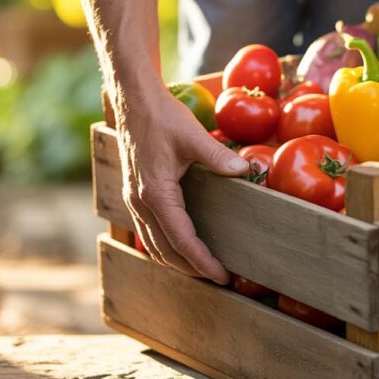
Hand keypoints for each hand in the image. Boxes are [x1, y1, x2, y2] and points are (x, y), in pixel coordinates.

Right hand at [115, 87, 247, 283]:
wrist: (133, 101)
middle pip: (165, 252)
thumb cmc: (162, 116)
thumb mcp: (193, 135)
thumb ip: (218, 156)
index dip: (202, 262)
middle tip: (219, 277)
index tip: (222, 275)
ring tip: (204, 266)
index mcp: (155, 194)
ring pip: (153, 244)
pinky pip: (149, 231)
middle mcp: (140, 203)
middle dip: (191, 269)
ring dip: (177, 260)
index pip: (181, 241)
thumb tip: (245, 170)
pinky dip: (166, 245)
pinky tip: (184, 243)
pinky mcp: (135, 194)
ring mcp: (134, 200)